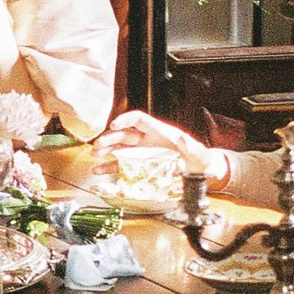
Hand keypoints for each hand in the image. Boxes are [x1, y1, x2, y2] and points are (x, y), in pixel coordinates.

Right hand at [95, 110, 223, 181]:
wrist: (198, 173)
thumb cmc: (198, 159)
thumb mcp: (196, 152)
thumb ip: (190, 146)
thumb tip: (183, 139)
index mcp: (159, 131)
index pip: (139, 120)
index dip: (125, 120)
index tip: (114, 125)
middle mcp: (147, 140)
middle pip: (125, 134)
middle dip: (110, 138)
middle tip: (99, 145)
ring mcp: (142, 153)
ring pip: (119, 148)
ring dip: (106, 150)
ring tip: (95, 154)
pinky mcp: (139, 167)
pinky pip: (121, 166)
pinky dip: (109, 168)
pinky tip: (99, 170)